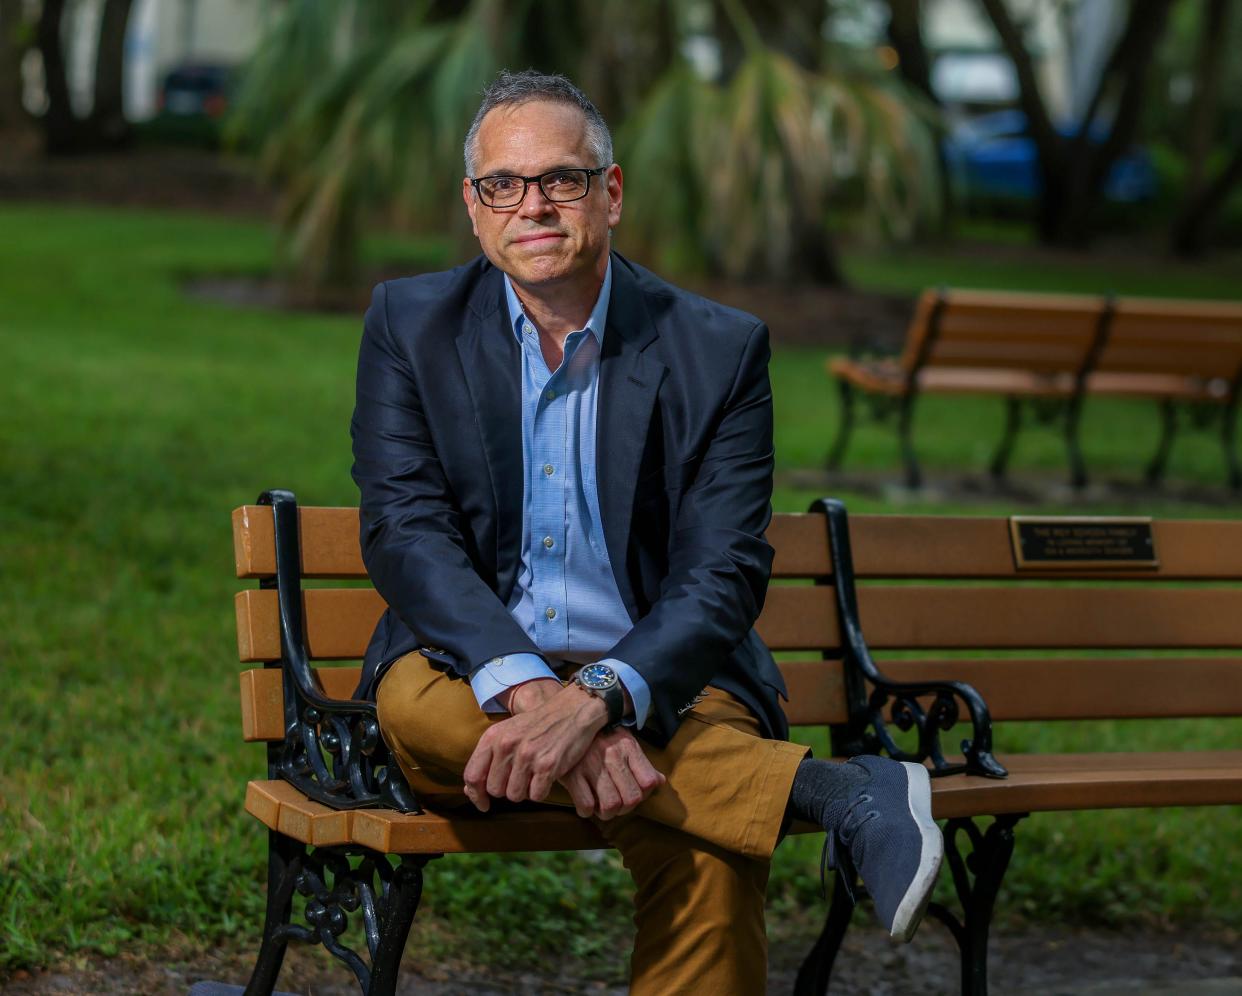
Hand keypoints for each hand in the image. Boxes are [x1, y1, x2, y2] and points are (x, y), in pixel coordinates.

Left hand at [463, 681, 607, 811]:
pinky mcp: (547, 766)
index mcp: (493, 737)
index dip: (476, 795)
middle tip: (522, 777)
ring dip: (526, 791)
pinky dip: (542, 790)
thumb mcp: (508, 732)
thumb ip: (489, 758)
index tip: (484, 804)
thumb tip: (470, 790)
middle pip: (495, 790)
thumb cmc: (539, 724)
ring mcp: (526, 756)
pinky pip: (536, 795)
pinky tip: (547, 776)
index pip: (472, 775)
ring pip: (515, 795)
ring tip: (535, 774)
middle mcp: (506, 746)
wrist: (572, 710)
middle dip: (508, 789)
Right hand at [559, 727, 665, 819]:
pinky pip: (586, 805)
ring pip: (610, 805)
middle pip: (631, 799)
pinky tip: (586, 803)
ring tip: (602, 806)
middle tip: (617, 805)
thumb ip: (642, 764)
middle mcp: (612, 755)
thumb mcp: (624, 743)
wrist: (567, 724)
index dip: (643, 794)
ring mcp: (591, 764)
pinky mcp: (572, 773)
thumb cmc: (600, 738)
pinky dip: (586, 811)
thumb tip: (660, 781)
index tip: (633, 793)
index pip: (648, 782)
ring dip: (607, 813)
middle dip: (625, 809)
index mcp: (628, 747)